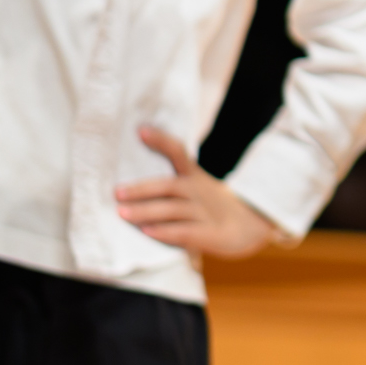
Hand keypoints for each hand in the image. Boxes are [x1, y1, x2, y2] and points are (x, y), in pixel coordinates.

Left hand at [116, 127, 284, 256]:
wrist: (248, 227)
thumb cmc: (209, 207)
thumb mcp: (195, 187)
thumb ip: (167, 185)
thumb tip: (132, 170)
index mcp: (193, 177)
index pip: (178, 153)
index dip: (161, 141)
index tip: (141, 131)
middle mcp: (198, 191)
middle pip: (169, 186)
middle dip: (142, 189)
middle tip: (117, 192)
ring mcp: (205, 212)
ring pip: (173, 210)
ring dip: (147, 211)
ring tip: (123, 213)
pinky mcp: (209, 233)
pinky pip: (185, 232)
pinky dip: (166, 232)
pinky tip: (148, 232)